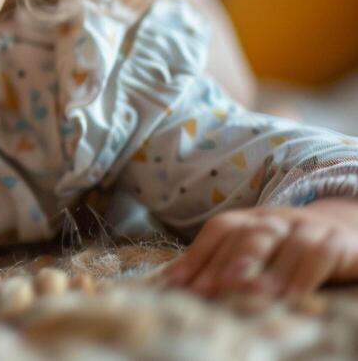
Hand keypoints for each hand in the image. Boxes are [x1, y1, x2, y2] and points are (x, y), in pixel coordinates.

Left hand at [164, 199, 357, 297]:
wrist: (348, 237)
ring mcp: (310, 228)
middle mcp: (278, 220)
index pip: (221, 229)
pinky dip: (306, 275)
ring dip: (269, 269)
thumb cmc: (292, 254)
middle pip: (250, 233)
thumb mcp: (260, 256)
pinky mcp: (339, 242)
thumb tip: (176, 284)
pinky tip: (293, 297)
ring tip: (254, 293)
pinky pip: (322, 254)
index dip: (198, 254)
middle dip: (229, 260)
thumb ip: (224, 265)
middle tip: (215, 287)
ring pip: (287, 243)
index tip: (179, 284)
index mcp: (252, 220)